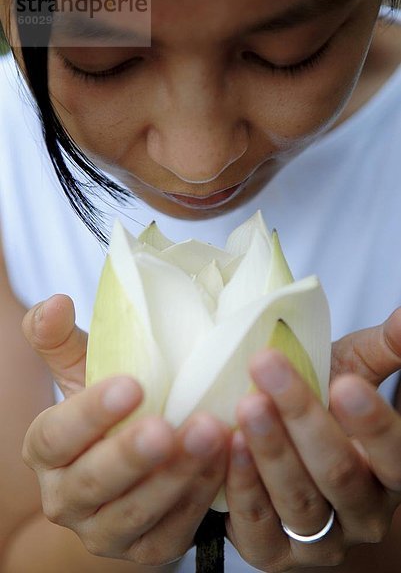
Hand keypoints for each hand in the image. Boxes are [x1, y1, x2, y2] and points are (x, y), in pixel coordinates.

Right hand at [22, 295, 229, 564]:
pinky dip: (201, 498)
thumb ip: (62, 338)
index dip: (91, 413)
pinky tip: (228, 463)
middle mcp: (67, 498)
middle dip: (131, 455)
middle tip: (168, 427)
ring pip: (136, 513)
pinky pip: (173, 531)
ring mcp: (105, 531)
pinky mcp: (146, 549)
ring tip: (211, 436)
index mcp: (47, 451)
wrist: (128, 471)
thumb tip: (57, 301)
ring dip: (175, 477)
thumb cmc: (109, 413)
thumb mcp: (83, 373)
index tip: (133, 385)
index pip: (57, 436)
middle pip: (92, 483)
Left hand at [225, 311, 400, 571]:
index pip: (394, 455)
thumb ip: (383, 350)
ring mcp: (321, 541)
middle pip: (338, 472)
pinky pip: (258, 528)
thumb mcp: (354, 374)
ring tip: (247, 406)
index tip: (344, 383)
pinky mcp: (275, 553)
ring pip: (299, 502)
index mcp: (389, 471)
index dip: (372, 424)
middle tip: (268, 367)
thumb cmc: (323, 406)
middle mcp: (363, 512)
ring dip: (271, 452)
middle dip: (302, 417)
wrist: (291, 459)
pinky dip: (242, 487)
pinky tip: (228, 445)